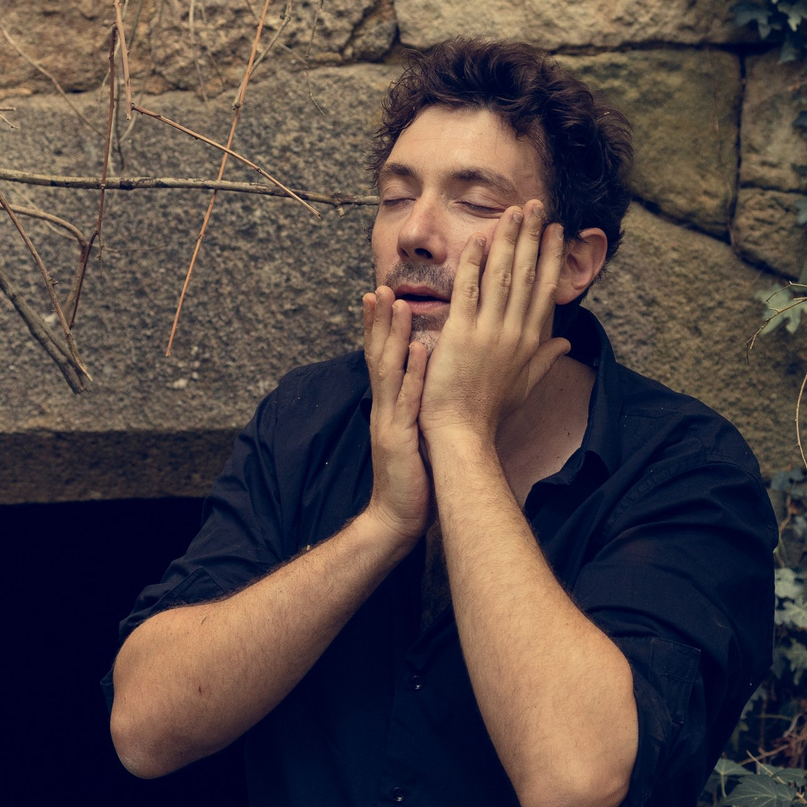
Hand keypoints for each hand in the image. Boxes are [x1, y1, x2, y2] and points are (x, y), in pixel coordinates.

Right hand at [360, 286, 431, 543]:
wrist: (398, 519)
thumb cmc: (412, 480)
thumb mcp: (414, 437)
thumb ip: (416, 409)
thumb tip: (428, 384)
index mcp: (390, 407)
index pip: (382, 360)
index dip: (379, 328)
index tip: (381, 295)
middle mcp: (384, 409)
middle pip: (378, 356)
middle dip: (378, 322)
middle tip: (378, 287)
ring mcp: (389, 422)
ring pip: (388, 370)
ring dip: (391, 335)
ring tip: (395, 304)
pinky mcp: (400, 438)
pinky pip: (407, 400)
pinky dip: (412, 373)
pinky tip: (418, 349)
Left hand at [418, 201, 570, 451]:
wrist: (463, 432)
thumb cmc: (490, 411)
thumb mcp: (526, 385)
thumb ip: (545, 359)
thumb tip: (566, 343)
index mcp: (530, 341)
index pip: (545, 290)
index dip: (551, 258)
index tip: (557, 232)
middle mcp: (514, 331)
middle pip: (527, 275)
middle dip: (533, 237)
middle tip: (537, 206)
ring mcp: (489, 331)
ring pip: (502, 276)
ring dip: (508, 240)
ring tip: (514, 211)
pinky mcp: (461, 333)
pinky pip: (469, 290)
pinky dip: (475, 263)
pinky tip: (479, 239)